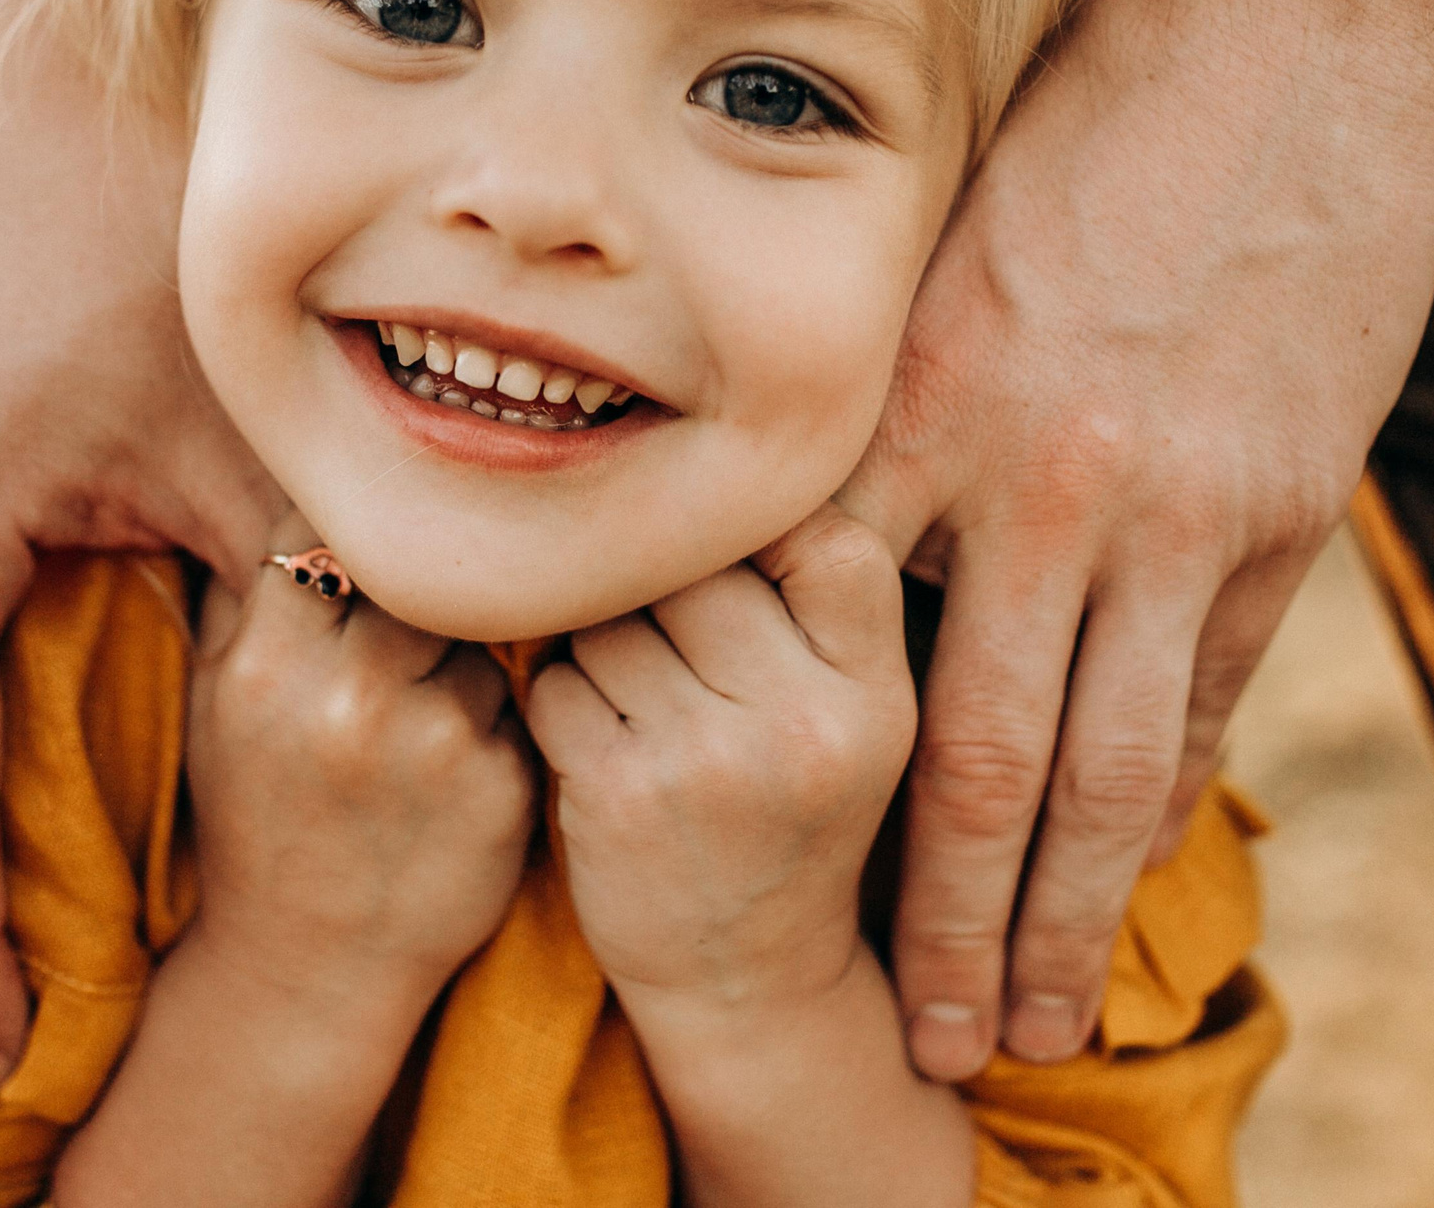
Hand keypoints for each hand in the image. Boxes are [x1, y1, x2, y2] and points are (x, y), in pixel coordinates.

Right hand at [183, 517, 534, 1006]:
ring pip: (479, 626)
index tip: (367, 521)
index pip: (330, 519)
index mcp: (266, 665)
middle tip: (412, 601)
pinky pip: (515, 696)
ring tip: (417, 707)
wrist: (308, 969)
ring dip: (462, 645)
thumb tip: (289, 465)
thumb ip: (248, 584)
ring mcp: (436, 745)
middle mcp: (350, 699)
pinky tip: (452, 765)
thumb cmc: (259, 813)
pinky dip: (494, 712)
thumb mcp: (218, 698)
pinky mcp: (504, 787)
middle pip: (422, 566)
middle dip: (419, 578)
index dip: (354, 514)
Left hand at [525, 506, 916, 1018]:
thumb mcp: (854, 716)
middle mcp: (805, 724)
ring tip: (641, 694)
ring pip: (614, 613)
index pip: (824, 535)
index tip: (745, 566)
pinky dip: (561, 699)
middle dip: (666, 585)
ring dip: (603, 640)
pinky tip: (600, 742)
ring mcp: (709, 761)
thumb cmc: (793, 816)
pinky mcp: (617, 794)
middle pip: (698, 562)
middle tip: (670, 633)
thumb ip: (814, 599)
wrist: (750, 984)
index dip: (767, 530)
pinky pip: (556, 680)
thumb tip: (719, 448)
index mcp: (878, 694)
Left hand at [839, 0, 1433, 1074]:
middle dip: (938, 915)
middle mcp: (1038, 479)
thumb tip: (809, 486)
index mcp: (921, 399)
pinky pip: (1211, 695)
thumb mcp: (946, 228)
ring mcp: (1173, 510)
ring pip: (1105, 768)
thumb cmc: (1096, 107)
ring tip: (1037, 1020)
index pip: (821, 627)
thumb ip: (882, 376)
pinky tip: (1136, 874)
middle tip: (918, 1040)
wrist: (1307, 37)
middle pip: (969, 755)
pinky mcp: (1282, 514)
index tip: (732, 848)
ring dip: (1065, 914)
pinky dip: (1168, 801)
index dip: (778, 754)